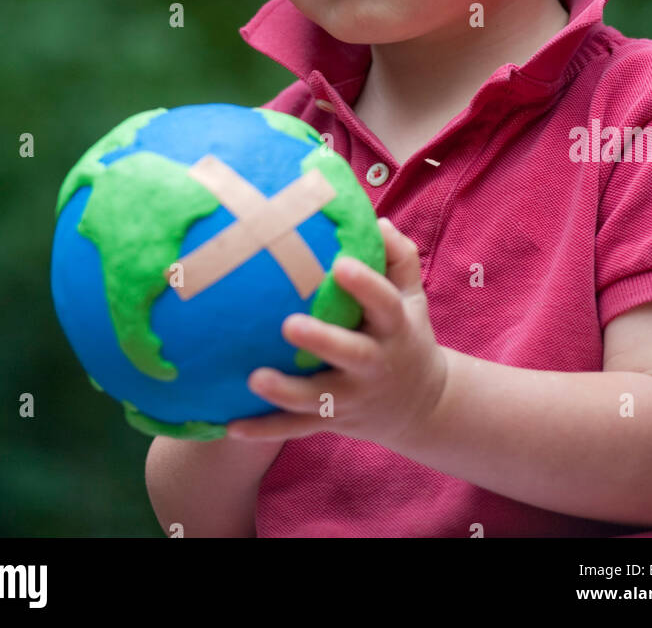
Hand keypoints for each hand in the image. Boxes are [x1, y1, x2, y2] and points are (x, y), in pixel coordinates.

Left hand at [226, 217, 447, 448]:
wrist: (420, 405)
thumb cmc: (405, 333)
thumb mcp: (413, 297)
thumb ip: (398, 256)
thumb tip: (376, 221)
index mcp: (394, 328)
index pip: (384, 303)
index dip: (366, 286)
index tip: (342, 265)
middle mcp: (374, 364)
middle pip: (351, 355)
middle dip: (322, 341)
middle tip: (289, 324)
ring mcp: (352, 397)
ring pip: (318, 398)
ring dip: (285, 392)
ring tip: (254, 378)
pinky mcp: (331, 420)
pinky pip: (295, 428)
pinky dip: (264, 429)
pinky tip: (231, 425)